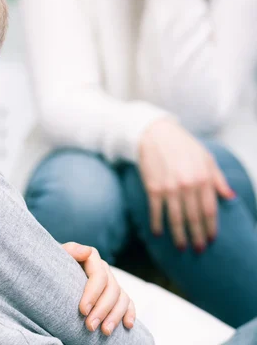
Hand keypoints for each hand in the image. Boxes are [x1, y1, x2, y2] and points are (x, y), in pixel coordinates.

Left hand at [62, 242, 135, 334]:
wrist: (54, 274)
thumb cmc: (54, 267)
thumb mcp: (58, 256)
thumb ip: (71, 250)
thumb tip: (87, 252)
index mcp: (91, 258)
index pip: (99, 275)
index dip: (93, 293)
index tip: (82, 310)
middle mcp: (103, 269)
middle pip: (112, 289)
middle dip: (102, 310)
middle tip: (90, 326)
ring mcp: (111, 282)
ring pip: (121, 297)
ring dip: (115, 316)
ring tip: (105, 331)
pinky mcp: (116, 295)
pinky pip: (128, 302)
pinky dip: (129, 313)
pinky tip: (127, 325)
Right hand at [139, 119, 234, 251]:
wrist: (156, 133)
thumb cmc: (183, 145)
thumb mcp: (206, 158)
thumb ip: (218, 178)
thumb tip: (230, 197)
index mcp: (203, 178)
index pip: (209, 210)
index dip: (210, 227)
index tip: (211, 239)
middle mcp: (187, 185)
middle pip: (194, 218)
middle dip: (197, 236)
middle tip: (198, 250)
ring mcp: (170, 188)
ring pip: (176, 219)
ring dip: (179, 236)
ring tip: (181, 247)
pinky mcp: (153, 188)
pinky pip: (156, 211)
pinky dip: (157, 224)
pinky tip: (159, 233)